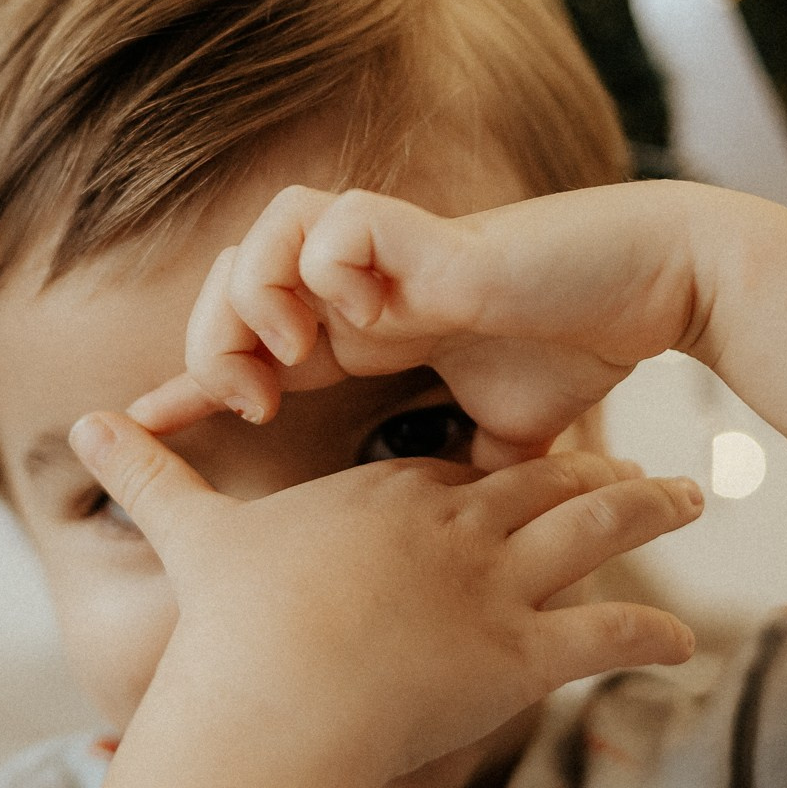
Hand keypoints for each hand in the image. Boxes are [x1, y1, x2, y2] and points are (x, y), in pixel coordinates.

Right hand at [67, 411, 701, 785]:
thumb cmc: (235, 621)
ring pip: (593, 534)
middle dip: (601, 472)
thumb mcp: (192, 535)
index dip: (502, 460)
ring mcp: (496, 587)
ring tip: (695, 498)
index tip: (538, 449)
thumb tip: (80, 424)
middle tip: (648, 467)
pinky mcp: (522, 656)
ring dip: (650, 514)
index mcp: (391, 495)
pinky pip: (606, 637)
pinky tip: (689, 639)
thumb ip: (149, 477)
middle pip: (544, 484)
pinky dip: (652, 635)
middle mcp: (456, 526)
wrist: (276, 698)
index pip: (461, 467)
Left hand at [126, 181, 708, 467]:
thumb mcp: (503, 442)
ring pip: (262, 240)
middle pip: (228, 287)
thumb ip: (458, 484)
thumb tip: (441, 564)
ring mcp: (387, 255)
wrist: (648, 290)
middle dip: (210, 345)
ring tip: (287, 358)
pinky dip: (324, 269)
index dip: (191, 387)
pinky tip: (356, 321)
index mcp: (362, 333)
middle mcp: (359, 288)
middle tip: (245, 407)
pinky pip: (333, 223)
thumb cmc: (576, 349)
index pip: (250, 352)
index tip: (138, 431)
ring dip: (255, 300)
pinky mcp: (425, 231)